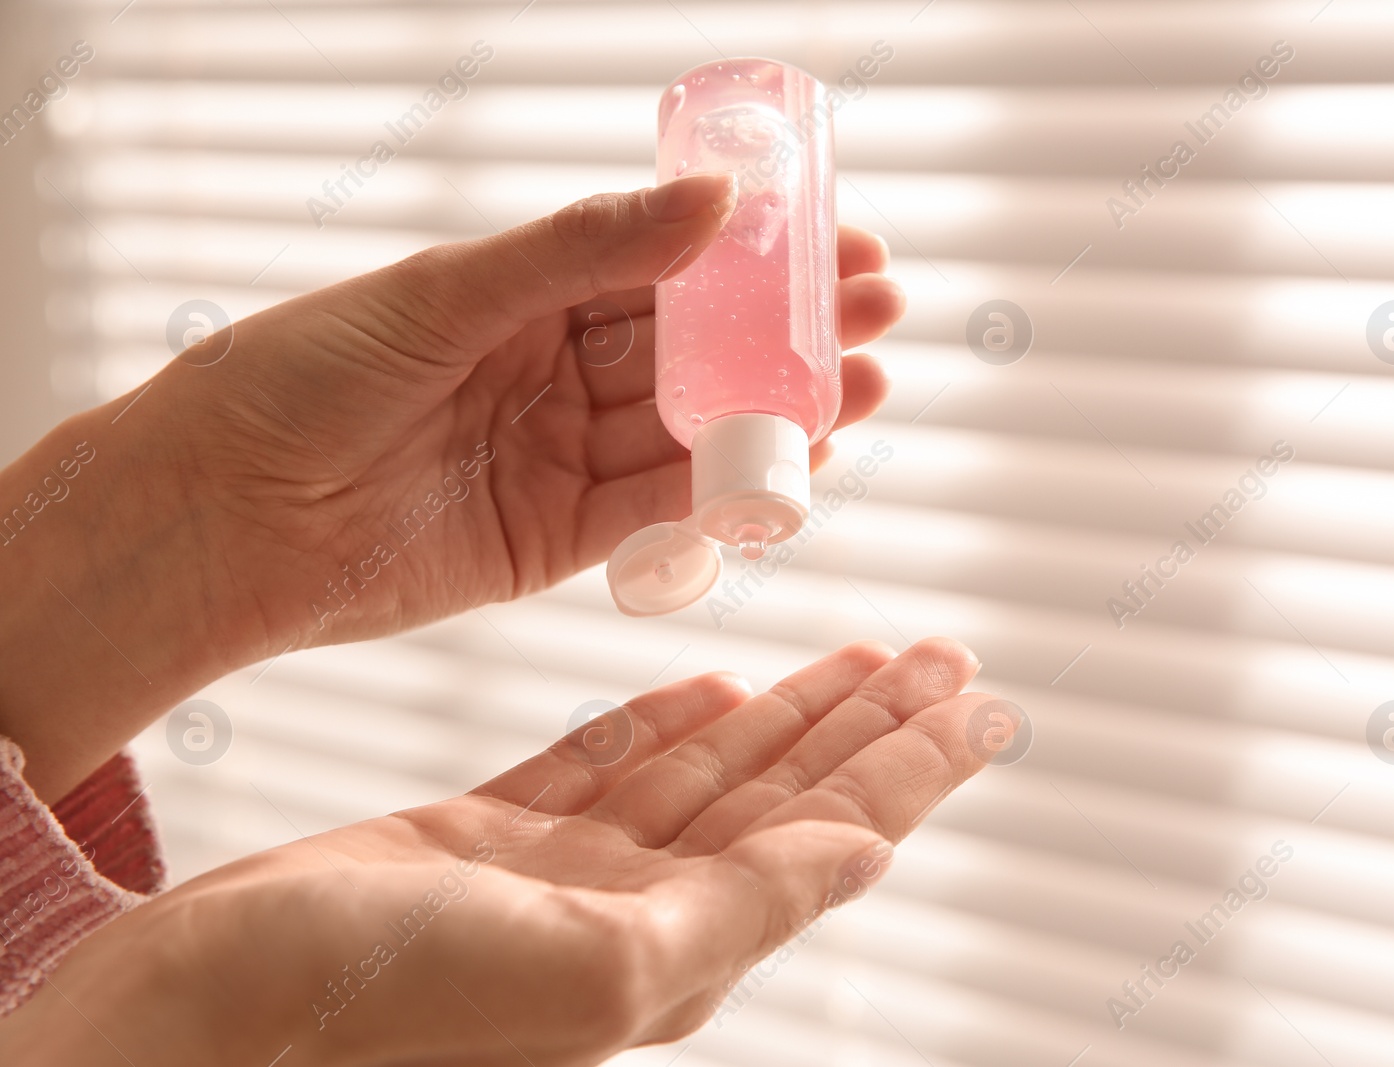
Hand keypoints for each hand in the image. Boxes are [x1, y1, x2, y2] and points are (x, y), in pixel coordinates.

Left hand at [0, 174, 905, 799]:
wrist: (220, 522)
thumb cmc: (302, 380)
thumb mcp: (450, 293)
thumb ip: (585, 251)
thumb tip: (715, 196)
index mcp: (522, 292)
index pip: (664, 265)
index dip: (754, 256)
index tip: (841, 238)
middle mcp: (550, 370)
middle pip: (694, 348)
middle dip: (789, 329)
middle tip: (882, 309)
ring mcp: (559, 456)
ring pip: (692, 428)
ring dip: (780, 410)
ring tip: (869, 382)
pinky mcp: (558, 539)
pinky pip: (661, 508)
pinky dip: (729, 489)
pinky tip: (798, 460)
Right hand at [0, 640, 992, 1065]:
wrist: (207, 1018)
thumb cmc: (381, 1010)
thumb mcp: (599, 966)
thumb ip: (742, 907)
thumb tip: (867, 857)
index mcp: (674, 947)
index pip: (830, 838)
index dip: (913, 771)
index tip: (983, 710)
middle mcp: (629, 910)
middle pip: (784, 796)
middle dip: (867, 724)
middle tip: (941, 656)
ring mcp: (556, 873)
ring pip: (706, 773)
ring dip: (786, 712)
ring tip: (859, 656)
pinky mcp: (484, 837)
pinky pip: (602, 767)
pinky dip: (661, 724)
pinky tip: (714, 691)